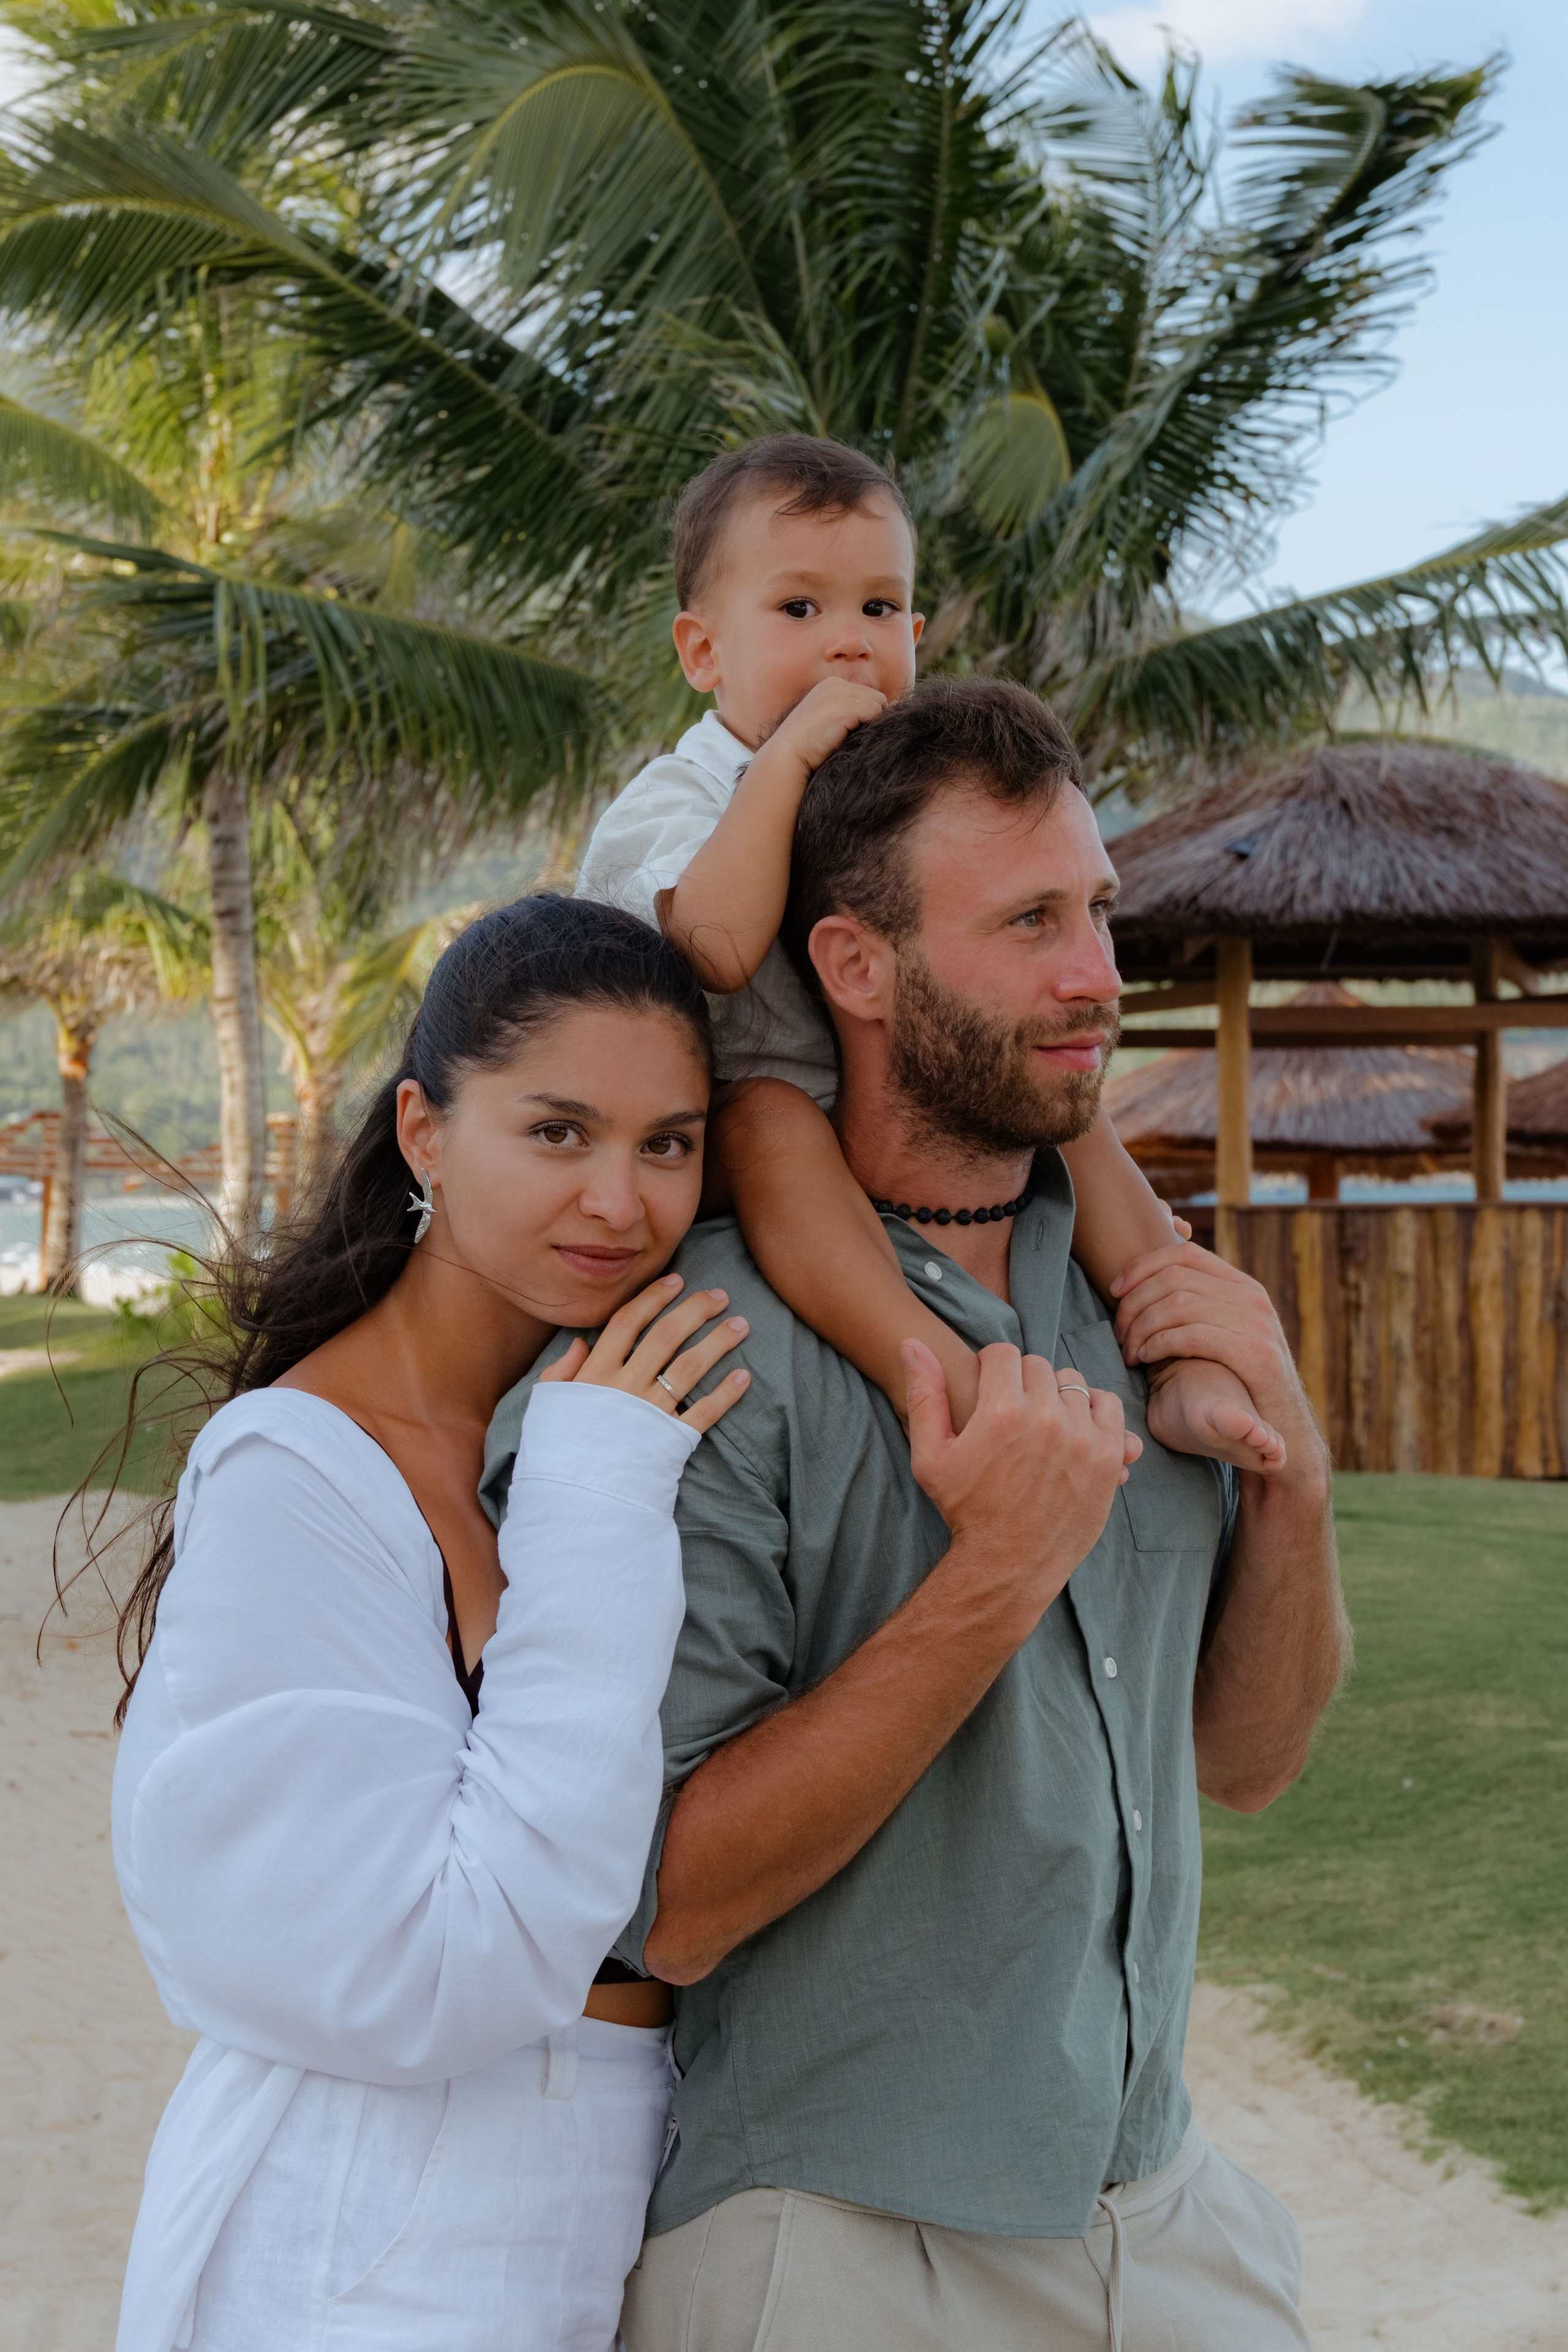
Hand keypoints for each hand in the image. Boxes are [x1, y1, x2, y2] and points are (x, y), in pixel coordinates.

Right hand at [539, 1272, 749, 1436]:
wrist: (573, 1499)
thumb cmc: (556, 1450)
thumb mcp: (547, 1405)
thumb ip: (560, 1371)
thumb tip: (581, 1343)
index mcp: (595, 1373)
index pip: (627, 1321)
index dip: (653, 1297)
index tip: (676, 1281)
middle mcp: (626, 1386)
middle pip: (666, 1336)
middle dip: (695, 1310)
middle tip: (720, 1296)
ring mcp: (650, 1412)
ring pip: (690, 1367)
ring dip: (719, 1343)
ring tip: (742, 1325)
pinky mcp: (670, 1440)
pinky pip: (704, 1413)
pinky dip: (726, 1394)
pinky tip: (744, 1377)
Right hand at [767, 677, 886, 777]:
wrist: (787, 754)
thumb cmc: (807, 747)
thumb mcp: (827, 721)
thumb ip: (847, 713)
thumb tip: (879, 718)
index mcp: (830, 685)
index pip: (866, 694)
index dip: (866, 715)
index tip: (852, 732)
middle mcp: (836, 683)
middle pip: (876, 697)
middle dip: (871, 717)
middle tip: (855, 737)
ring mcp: (841, 693)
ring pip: (879, 704)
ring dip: (872, 723)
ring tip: (852, 738)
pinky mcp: (846, 705)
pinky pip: (877, 712)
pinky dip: (870, 727)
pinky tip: (852, 739)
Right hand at [902, 1340, 1139, 1634]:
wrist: (1010, 1564)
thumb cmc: (966, 1510)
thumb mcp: (930, 1456)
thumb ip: (924, 1395)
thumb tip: (912, 1342)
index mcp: (1000, 1410)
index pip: (1004, 1353)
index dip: (991, 1368)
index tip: (989, 1387)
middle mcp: (1045, 1418)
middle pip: (1038, 1366)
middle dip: (1022, 1382)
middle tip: (1013, 1410)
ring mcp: (1082, 1437)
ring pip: (1073, 1383)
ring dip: (1057, 1395)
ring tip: (1043, 1422)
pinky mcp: (1109, 1456)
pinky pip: (1109, 1406)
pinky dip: (1093, 1412)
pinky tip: (1073, 1430)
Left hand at [1110, 1241, 1324, 1488]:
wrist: (1283, 1426)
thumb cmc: (1239, 1381)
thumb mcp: (1225, 1333)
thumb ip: (1199, 1306)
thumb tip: (1147, 1282)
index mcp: (1243, 1285)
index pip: (1183, 1253)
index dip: (1141, 1267)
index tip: (1115, 1291)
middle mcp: (1252, 1297)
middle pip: (1174, 1278)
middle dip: (1135, 1303)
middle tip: (1118, 1333)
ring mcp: (1256, 1324)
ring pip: (1179, 1304)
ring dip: (1142, 1327)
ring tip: (1129, 1351)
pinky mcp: (1254, 1355)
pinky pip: (1192, 1335)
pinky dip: (1159, 1343)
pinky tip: (1145, 1358)